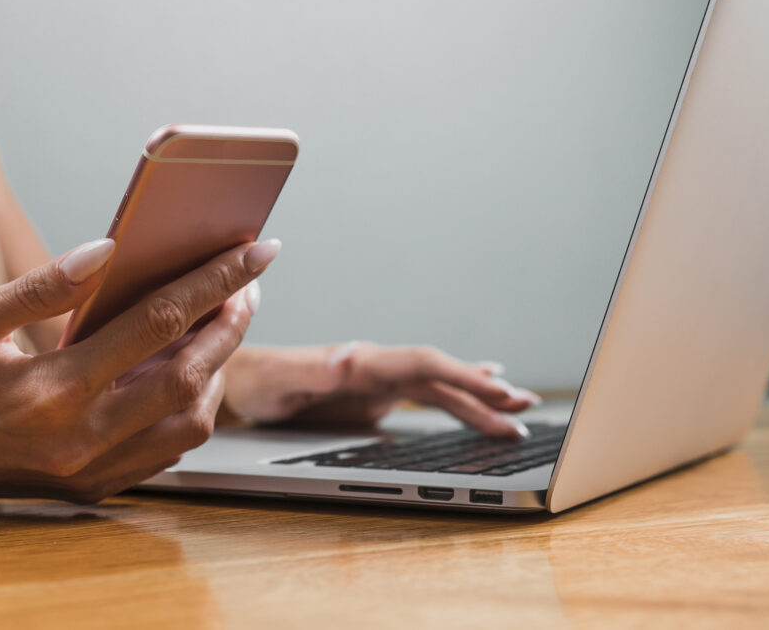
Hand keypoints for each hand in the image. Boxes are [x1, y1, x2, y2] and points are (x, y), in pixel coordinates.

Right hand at [0, 238, 280, 501]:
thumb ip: (42, 287)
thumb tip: (108, 250)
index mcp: (51, 390)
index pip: (157, 323)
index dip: (212, 282)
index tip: (254, 253)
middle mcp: (80, 438)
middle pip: (189, 376)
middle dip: (231, 324)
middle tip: (250, 284)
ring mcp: (90, 470)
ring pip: (190, 423)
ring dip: (219, 370)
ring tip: (223, 323)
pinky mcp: (93, 486)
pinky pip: (167, 450)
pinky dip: (192, 408)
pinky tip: (190, 370)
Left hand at [223, 342, 540, 438]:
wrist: (244, 380)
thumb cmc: (258, 381)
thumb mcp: (281, 381)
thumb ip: (315, 371)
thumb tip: (350, 358)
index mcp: (363, 361)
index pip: (423, 364)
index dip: (461, 375)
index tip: (497, 387)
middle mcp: (377, 366)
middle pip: (441, 375)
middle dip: (483, 391)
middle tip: (524, 407)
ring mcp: (379, 380)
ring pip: (438, 387)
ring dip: (476, 399)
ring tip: (516, 410)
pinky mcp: (375, 395)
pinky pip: (424, 396)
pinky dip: (456, 399)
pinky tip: (477, 399)